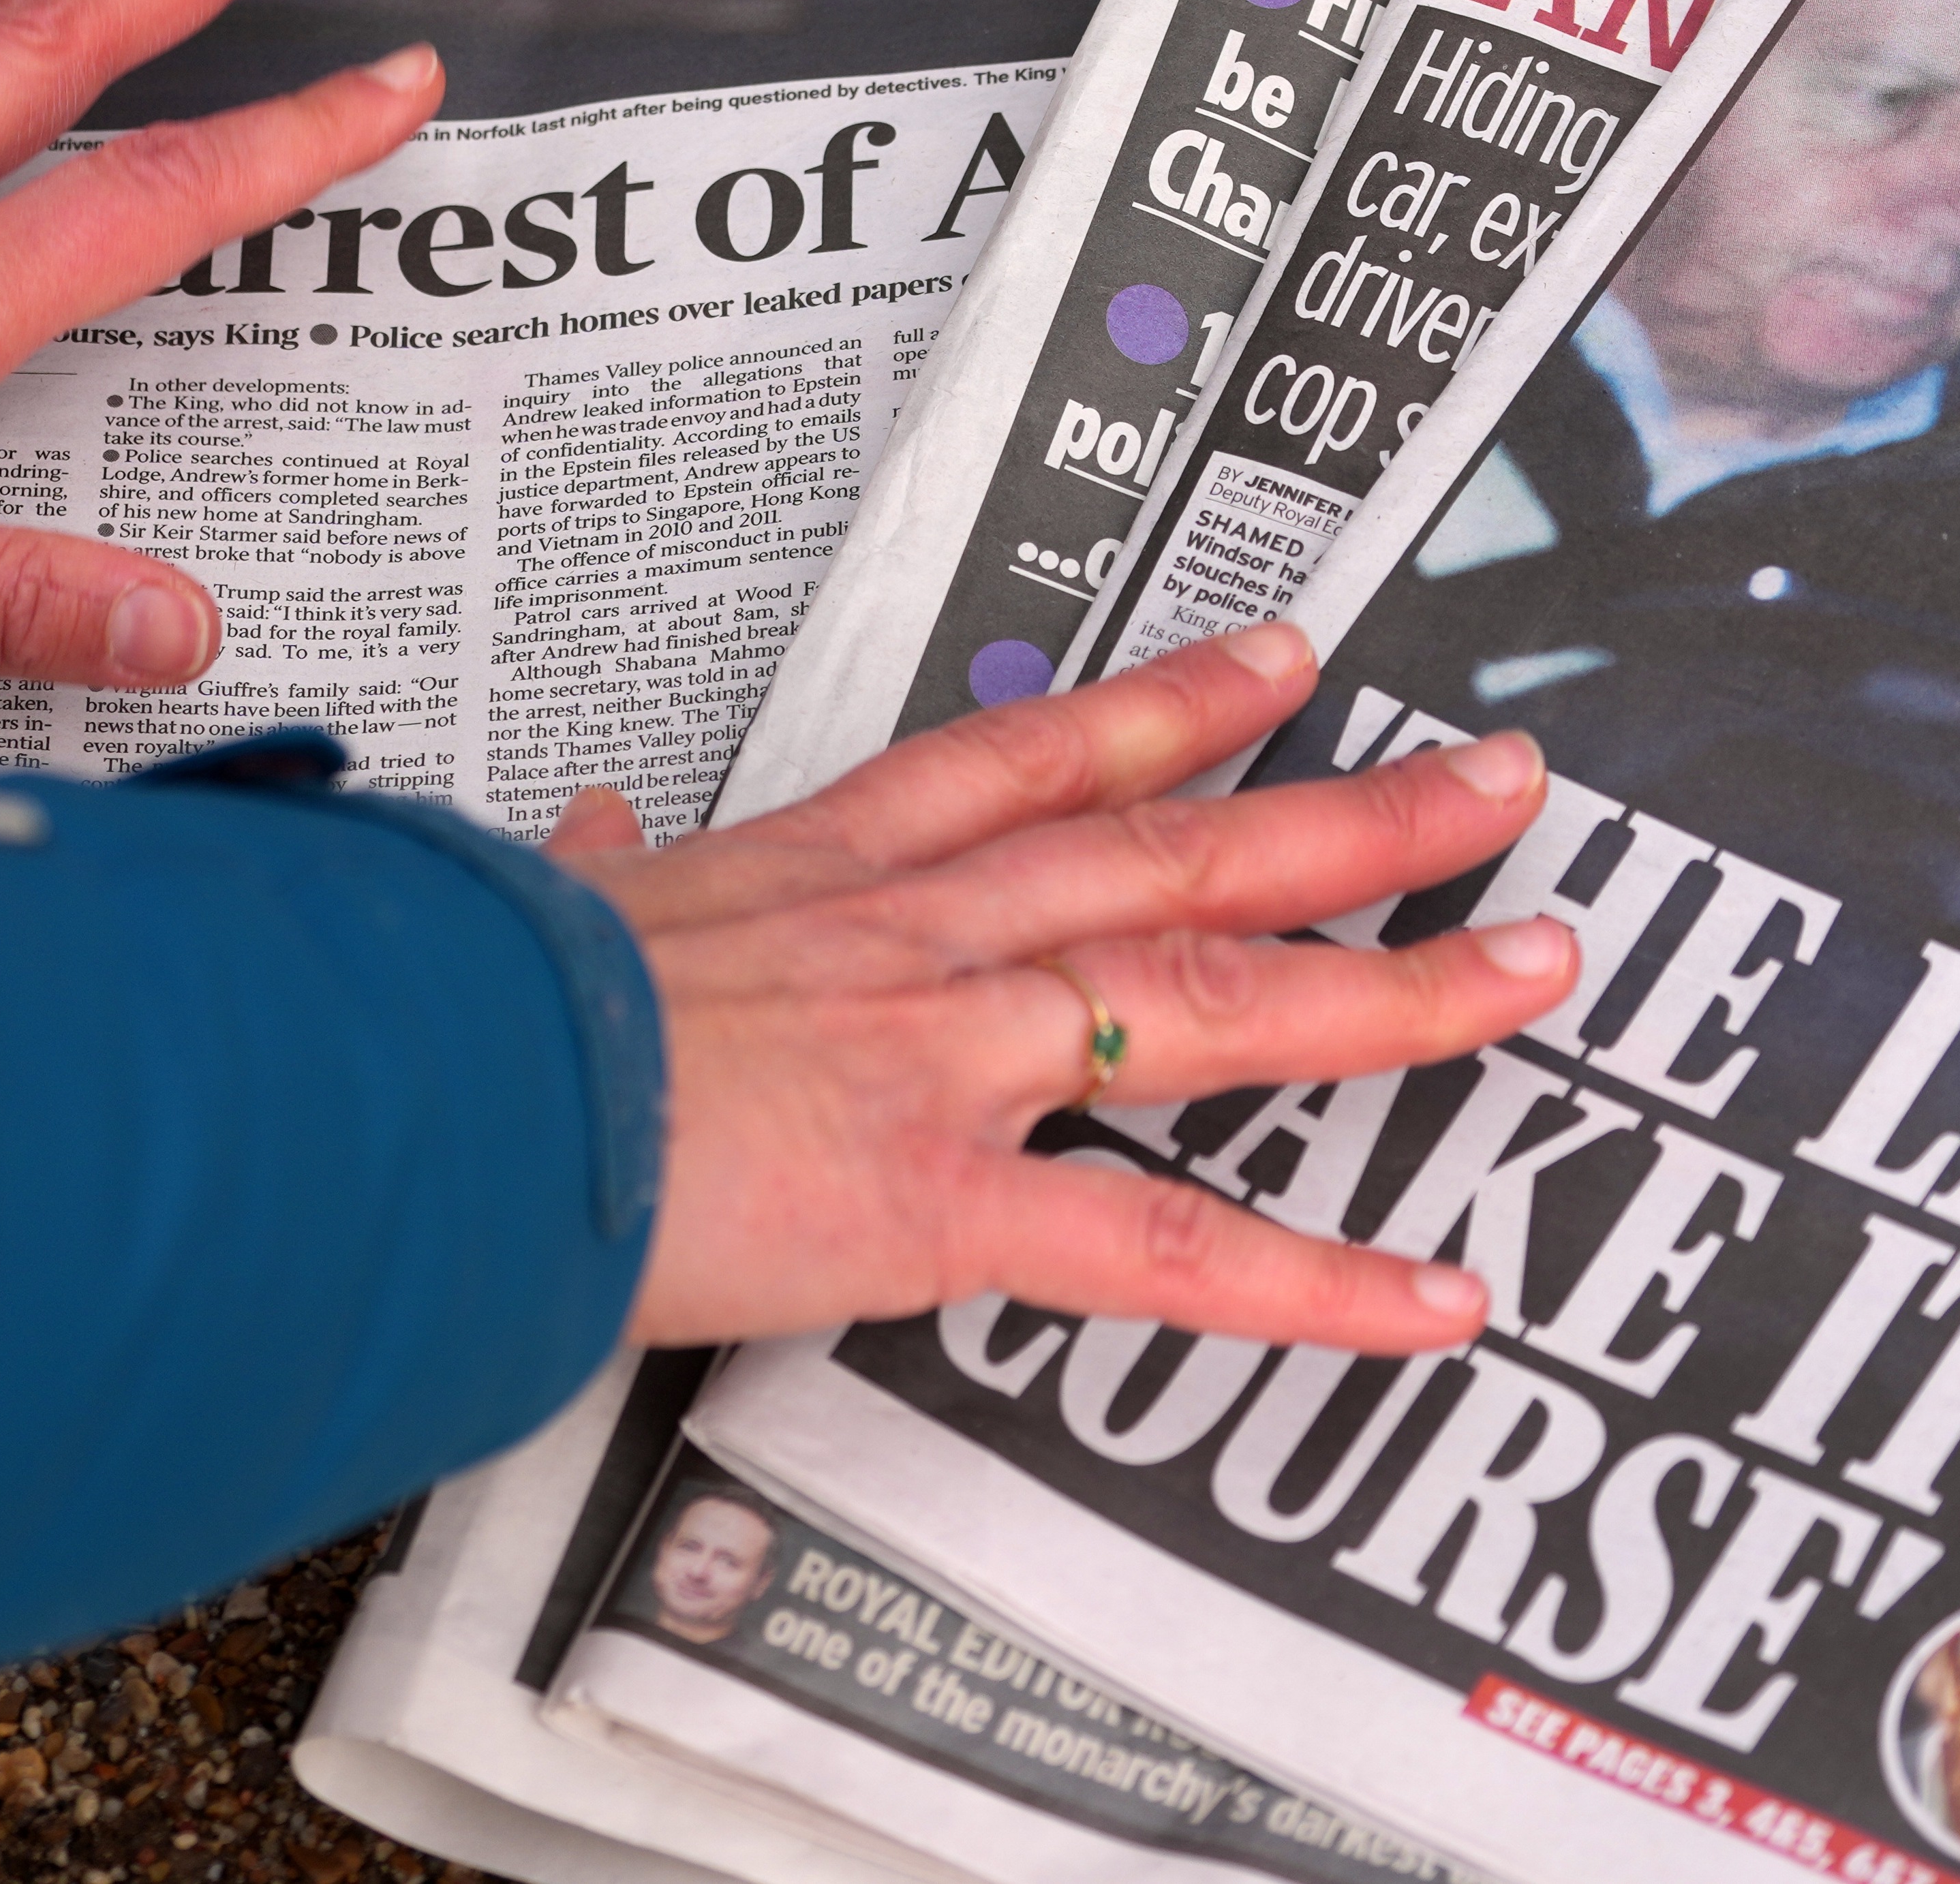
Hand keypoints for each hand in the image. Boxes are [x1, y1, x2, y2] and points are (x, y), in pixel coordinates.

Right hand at [541, 625, 1578, 1351]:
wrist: (417, 1081)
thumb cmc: (454, 995)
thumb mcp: (538, 904)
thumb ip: (590, 872)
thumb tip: (575, 837)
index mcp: (826, 867)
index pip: (1035, 760)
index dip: (1175, 702)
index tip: (1287, 657)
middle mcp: (922, 934)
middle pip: (1182, 848)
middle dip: (1358, 811)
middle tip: (1508, 776)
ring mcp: (949, 1053)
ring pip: (1216, 998)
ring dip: (1397, 985)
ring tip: (1543, 963)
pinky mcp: (940, 1200)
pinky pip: (1161, 1255)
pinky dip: (1312, 1286)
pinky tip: (1438, 1302)